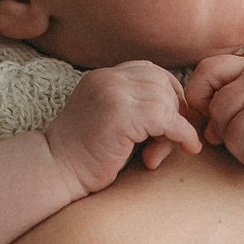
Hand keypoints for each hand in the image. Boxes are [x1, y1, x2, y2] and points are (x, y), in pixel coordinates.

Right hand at [45, 61, 200, 196]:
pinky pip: (167, 119)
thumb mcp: (110, 121)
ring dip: (174, 128)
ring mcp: (114, 93)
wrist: (54, 172)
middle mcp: (109, 78)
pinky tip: (189, 148)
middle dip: (173, 111)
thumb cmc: (84, 157)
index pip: (150, 71)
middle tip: (166, 142)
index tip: (173, 119)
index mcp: (103, 77)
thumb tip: (178, 110)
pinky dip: (184, 134)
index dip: (168, 93)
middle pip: (162, 82)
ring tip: (158, 153)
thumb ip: (134, 108)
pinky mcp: (121, 115)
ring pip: (166, 100)